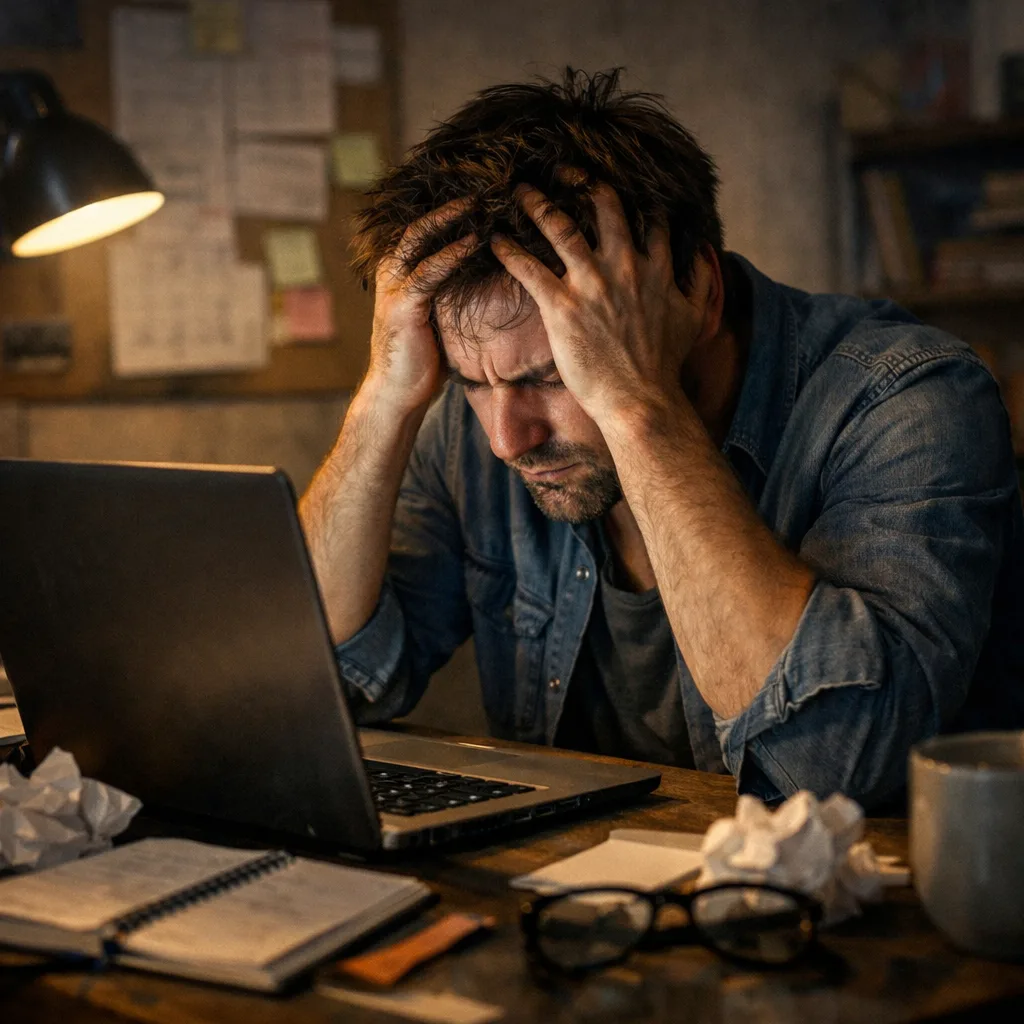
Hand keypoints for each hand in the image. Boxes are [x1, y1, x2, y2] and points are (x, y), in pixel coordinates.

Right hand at [366, 198, 477, 410]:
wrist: (398, 394)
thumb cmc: (421, 359)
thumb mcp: (436, 317)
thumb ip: (448, 292)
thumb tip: (482, 275)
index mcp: (398, 273)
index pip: (422, 231)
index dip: (448, 212)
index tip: (478, 196)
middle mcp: (390, 273)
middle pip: (418, 226)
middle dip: (448, 205)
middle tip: (480, 186)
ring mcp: (393, 287)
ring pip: (419, 240)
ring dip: (451, 219)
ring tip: (480, 203)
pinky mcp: (403, 306)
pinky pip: (429, 272)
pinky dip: (451, 255)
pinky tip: (473, 242)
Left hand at [491, 184, 711, 425]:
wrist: (641, 400)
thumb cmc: (665, 365)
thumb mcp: (694, 319)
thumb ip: (701, 283)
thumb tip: (706, 256)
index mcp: (655, 268)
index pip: (647, 218)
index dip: (632, 196)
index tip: (612, 184)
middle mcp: (624, 266)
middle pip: (603, 206)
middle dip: (581, 182)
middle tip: (563, 170)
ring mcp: (591, 284)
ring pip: (560, 227)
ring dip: (537, 204)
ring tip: (519, 191)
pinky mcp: (562, 307)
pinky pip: (529, 268)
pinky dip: (509, 251)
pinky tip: (495, 241)